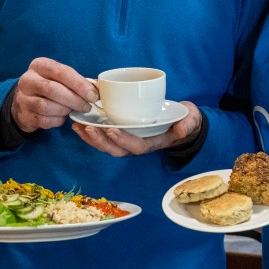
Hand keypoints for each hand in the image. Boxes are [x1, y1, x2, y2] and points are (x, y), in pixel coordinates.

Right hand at [11, 57, 97, 132]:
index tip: (93, 95)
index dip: (79, 84)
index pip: (61, 72)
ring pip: (47, 106)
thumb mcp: (58, 77)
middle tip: (87, 106)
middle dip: (74, 100)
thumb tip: (95, 90)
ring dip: (65, 110)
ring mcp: (24, 98)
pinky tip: (62, 117)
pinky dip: (57, 120)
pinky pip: (45, 120)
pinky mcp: (25, 115)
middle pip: (53, 89)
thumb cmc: (48, 86)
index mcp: (39, 65)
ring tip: (73, 110)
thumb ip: (74, 81)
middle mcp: (28, 80)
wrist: (25, 102)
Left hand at [71, 101, 201, 156]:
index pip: (136, 146)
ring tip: (78, 127)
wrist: (181, 121)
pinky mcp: (121, 134)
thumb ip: (188, 123)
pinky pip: (103, 139)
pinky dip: (89, 134)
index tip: (112, 129)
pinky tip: (78, 125)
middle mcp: (137, 145)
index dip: (123, 140)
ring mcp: (128, 141)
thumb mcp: (191, 119)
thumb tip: (181, 130)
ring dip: (91, 139)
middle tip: (88, 127)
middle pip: (116, 150)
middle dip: (101, 141)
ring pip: (107, 146)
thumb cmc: (184, 119)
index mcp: (152, 142)